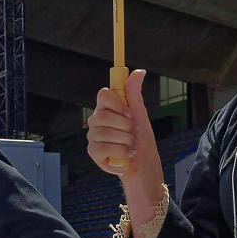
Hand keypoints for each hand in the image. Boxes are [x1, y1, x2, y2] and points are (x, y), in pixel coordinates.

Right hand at [86, 69, 166, 213]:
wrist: (143, 166)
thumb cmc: (142, 141)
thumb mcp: (140, 116)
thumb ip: (134, 94)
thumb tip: (139, 71)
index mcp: (107, 109)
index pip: (103, 95)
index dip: (116, 103)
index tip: (129, 113)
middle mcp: (97, 121)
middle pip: (104, 115)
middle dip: (125, 127)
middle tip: (132, 134)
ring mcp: (93, 136)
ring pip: (105, 133)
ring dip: (125, 141)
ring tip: (131, 146)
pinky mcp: (93, 152)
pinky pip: (103, 147)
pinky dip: (120, 152)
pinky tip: (126, 156)